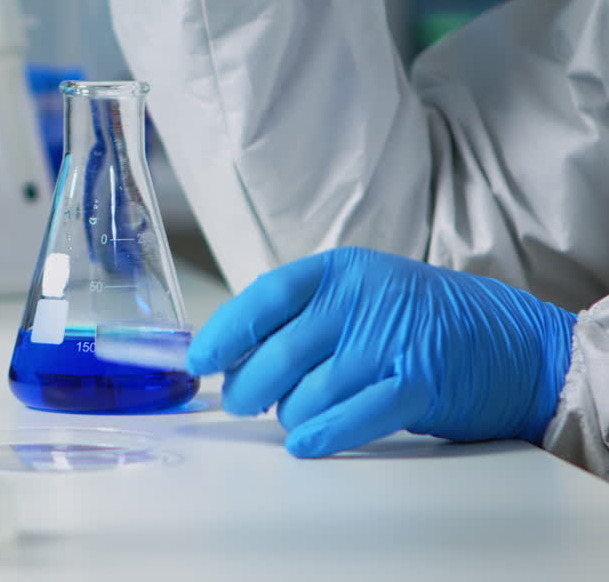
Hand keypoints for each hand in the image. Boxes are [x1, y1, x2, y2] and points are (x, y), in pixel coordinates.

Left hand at [187, 247, 576, 456]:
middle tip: (239, 400)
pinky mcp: (418, 383)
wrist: (512, 342)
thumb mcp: (361, 295)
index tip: (199, 361)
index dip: (226, 332)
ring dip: (289, 414)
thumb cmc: (420, 320)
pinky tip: (305, 441)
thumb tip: (232, 351)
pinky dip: (322, 434)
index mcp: (341, 271)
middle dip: (249, 385)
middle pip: (280, 351)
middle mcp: (363, 300)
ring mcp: (391, 341)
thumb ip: (304, 315)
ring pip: (311, 390)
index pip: (266, 297)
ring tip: (291, 417)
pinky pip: (353, 415)